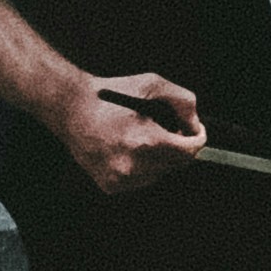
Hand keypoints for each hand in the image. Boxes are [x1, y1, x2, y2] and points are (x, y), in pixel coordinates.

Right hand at [60, 66, 207, 197]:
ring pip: (159, 174)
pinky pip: (141, 180)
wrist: (73, 109)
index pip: (188, 151)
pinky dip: (143, 166)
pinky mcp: (111, 186)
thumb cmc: (113, 94)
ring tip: (144, 137)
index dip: (198, 139)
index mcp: (146, 142)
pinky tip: (130, 149)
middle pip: (176, 163)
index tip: (197, 132)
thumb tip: (195, 124)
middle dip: (178, 146)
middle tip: (170, 129)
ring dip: (160, 158)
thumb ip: (183, 102)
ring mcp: (121, 179)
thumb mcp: (152, 85)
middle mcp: (133, 166)